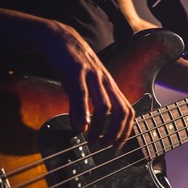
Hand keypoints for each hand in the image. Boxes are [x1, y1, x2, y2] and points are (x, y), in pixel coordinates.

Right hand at [43, 21, 134, 149]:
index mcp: (110, 86)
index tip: (116, 146)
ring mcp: (93, 77)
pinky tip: (80, 127)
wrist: (60, 40)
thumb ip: (86, 106)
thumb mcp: (85, 86)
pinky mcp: (76, 72)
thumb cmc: (74, 66)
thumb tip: (83, 128)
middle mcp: (106, 82)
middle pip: (122, 111)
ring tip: (93, 141)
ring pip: (105, 107)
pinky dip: (83, 113)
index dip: (125, 131)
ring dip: (101, 128)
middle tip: (106, 147)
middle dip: (117, 133)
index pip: (127, 111)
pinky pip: (82, 95)